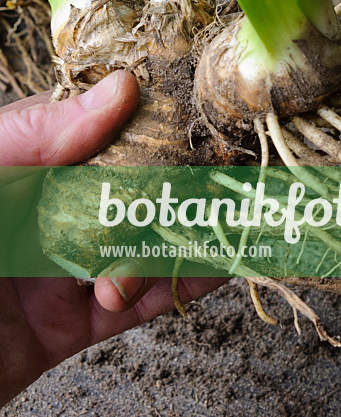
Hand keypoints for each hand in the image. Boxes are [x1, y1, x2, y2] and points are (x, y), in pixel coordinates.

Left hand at [0, 72, 225, 406]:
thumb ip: (33, 134)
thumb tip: (118, 90)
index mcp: (22, 168)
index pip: (104, 131)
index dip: (159, 120)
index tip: (210, 112)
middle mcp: (48, 213)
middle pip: (137, 189)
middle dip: (187, 183)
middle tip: (242, 174)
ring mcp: (63, 269)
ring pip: (147, 245)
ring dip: (186, 240)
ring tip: (228, 226)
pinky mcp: (71, 327)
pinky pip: (140, 304)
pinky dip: (182, 288)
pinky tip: (213, 268)